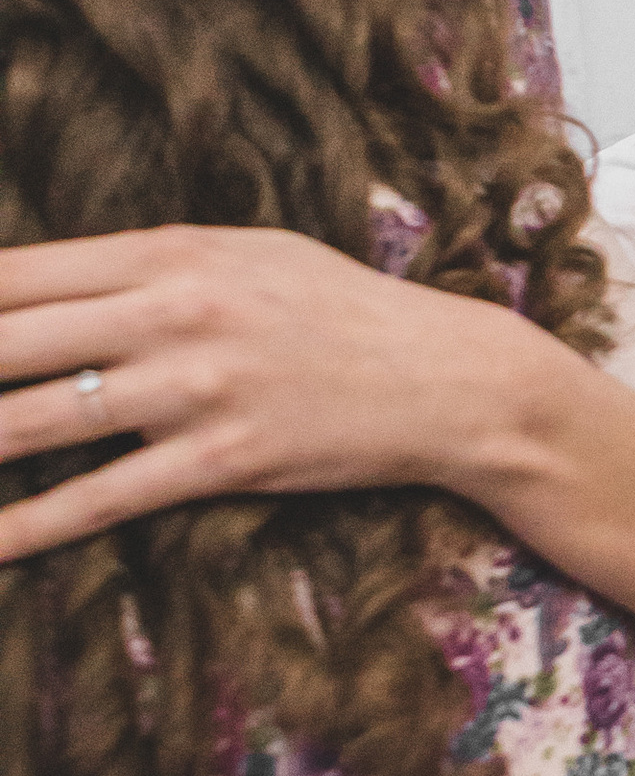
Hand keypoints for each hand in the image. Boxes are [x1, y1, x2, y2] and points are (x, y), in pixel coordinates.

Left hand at [0, 228, 529, 559]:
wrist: (450, 377)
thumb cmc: (340, 312)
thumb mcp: (245, 254)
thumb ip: (145, 266)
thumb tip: (38, 286)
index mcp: (169, 249)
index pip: (13, 272)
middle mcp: (173, 310)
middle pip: (4, 340)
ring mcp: (196, 386)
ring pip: (33, 419)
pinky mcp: (223, 458)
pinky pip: (99, 497)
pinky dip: (24, 526)